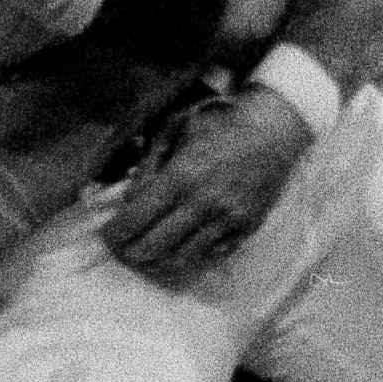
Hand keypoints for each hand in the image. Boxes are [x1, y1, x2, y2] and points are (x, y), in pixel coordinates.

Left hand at [102, 86, 315, 281]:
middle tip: (121, 249)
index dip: (115, 234)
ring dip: (157, 261)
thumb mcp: (177, 126)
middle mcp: (204, 204)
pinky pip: (209, 256)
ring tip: (146, 252)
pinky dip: (189, 256)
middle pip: (154, 247)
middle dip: (130, 253)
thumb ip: (149, 163)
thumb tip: (130, 198)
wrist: (276, 128)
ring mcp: (227, 220)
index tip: (107, 235)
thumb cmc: (222, 120)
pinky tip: (178, 246)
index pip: (137, 219)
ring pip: (181, 260)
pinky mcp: (245, 229)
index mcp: (182, 175)